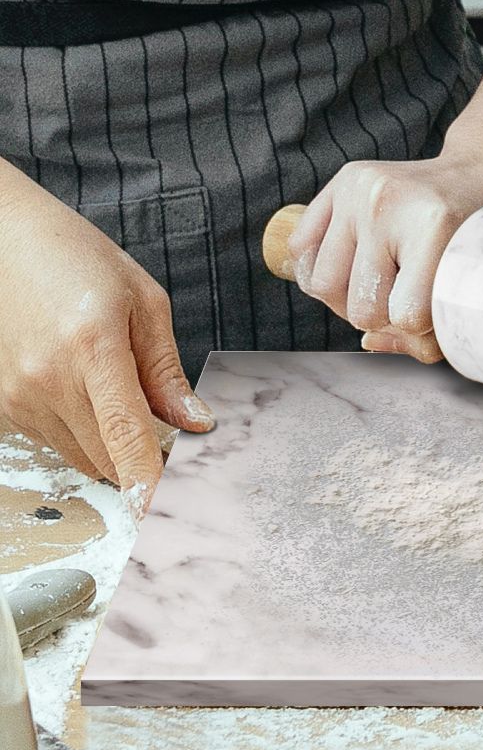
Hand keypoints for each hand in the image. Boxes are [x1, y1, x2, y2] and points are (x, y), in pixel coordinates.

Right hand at [0, 167, 213, 500]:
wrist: (2, 238)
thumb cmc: (76, 258)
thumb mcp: (143, 301)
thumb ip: (166, 370)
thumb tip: (196, 423)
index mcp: (92, 348)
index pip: (126, 435)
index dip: (149, 481)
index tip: (166, 511)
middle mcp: (47, 379)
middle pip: (110, 457)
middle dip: (146, 458)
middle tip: (172, 431)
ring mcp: (18, 395)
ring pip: (84, 455)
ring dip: (114, 445)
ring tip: (120, 390)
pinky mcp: (3, 403)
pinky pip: (57, 440)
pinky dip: (83, 431)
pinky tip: (86, 388)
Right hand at [286, 144, 482, 362]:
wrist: (477, 175)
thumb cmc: (474, 240)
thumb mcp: (470, 289)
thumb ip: (430, 337)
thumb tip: (369, 341)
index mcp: (432, 226)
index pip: (405, 316)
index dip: (420, 327)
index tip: (435, 308)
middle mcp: (386, 204)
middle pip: (360, 309)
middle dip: (382, 316)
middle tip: (404, 298)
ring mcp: (358, 190)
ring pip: (321, 286)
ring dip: (347, 300)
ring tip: (375, 287)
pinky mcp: (340, 182)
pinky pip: (300, 249)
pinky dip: (321, 270)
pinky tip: (351, 266)